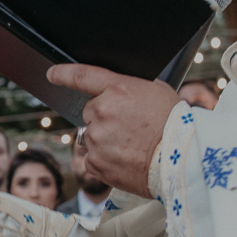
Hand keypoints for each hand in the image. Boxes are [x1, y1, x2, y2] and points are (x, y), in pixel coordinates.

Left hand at [46, 64, 180, 197]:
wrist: (183, 163)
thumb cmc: (176, 126)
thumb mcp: (159, 92)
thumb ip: (134, 87)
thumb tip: (124, 89)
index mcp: (117, 89)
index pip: (81, 76)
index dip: (63, 74)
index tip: (52, 74)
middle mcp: (102, 111)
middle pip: (90, 111)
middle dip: (105, 117)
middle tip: (129, 127)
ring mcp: (97, 138)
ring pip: (91, 136)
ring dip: (105, 140)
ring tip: (131, 146)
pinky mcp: (95, 163)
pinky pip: (93, 158)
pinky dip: (105, 160)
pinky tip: (125, 160)